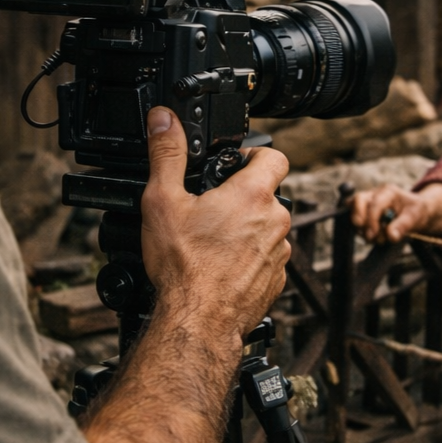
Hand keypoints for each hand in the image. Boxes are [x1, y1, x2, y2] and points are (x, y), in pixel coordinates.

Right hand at [141, 108, 290, 340]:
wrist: (197, 323)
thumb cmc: (184, 267)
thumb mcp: (163, 201)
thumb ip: (166, 154)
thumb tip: (164, 119)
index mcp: (253, 194)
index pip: (274, 155)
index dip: (255, 153)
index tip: (235, 162)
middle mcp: (275, 221)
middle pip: (268, 193)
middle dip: (243, 194)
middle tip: (212, 205)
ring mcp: (279, 253)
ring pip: (268, 226)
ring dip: (247, 227)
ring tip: (212, 239)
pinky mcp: (276, 279)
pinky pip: (266, 257)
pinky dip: (248, 257)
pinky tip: (220, 265)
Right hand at [350, 182, 441, 243]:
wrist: (417, 211)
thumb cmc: (416, 211)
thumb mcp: (415, 217)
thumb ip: (403, 226)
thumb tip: (390, 236)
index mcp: (389, 192)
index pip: (374, 204)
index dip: (371, 220)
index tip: (373, 236)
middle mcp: (375, 193)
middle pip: (357, 200)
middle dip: (359, 219)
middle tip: (369, 236)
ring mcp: (368, 201)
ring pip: (353, 209)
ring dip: (361, 227)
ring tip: (378, 238)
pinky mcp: (364, 209)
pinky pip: (354, 216)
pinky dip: (360, 227)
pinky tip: (373, 235)